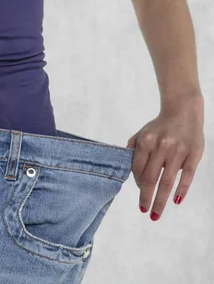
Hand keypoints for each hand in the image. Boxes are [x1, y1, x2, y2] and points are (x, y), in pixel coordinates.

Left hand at [127, 97, 203, 220]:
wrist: (183, 111)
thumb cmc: (159, 127)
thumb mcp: (141, 134)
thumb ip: (133, 151)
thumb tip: (131, 174)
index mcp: (146, 142)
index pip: (138, 169)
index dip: (137, 183)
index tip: (139, 192)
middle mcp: (161, 146)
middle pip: (151, 178)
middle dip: (146, 198)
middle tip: (144, 211)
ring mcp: (178, 151)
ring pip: (167, 181)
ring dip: (161, 200)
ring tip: (155, 214)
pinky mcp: (194, 154)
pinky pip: (187, 176)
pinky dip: (181, 190)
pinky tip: (176, 201)